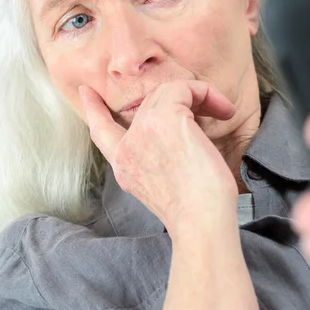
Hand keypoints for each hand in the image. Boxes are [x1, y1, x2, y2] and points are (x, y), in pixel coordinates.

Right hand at [79, 80, 237, 237]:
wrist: (201, 221)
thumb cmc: (197, 211)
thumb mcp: (165, 187)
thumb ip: (158, 161)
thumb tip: (181, 138)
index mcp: (125, 166)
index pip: (100, 131)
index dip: (93, 109)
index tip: (86, 92)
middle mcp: (128, 148)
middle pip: (147, 106)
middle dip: (180, 102)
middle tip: (210, 109)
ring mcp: (143, 131)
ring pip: (167, 93)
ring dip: (199, 97)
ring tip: (222, 111)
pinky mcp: (165, 119)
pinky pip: (184, 88)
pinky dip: (207, 93)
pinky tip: (224, 110)